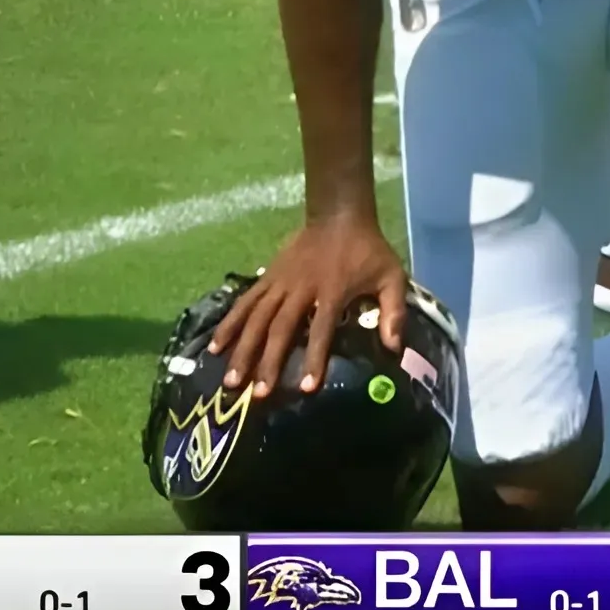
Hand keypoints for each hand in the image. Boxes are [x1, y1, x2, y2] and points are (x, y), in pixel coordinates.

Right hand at [208, 213, 407, 398]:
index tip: (307, 387)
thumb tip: (395, 348)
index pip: (321, 329)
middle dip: (268, 361)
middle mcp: (301, 289)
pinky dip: (229, 324)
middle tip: (258, 393)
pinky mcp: (266, 278)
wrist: (339, 216)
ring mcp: (279, 283)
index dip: (314, 358)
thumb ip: (394, 311)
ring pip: (256, 319)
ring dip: (242, 349)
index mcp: (332, 291)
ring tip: (231, 380)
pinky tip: (215, 346)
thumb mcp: (391, 277)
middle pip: (280, 328)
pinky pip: (244, 303)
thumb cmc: (367, 251)